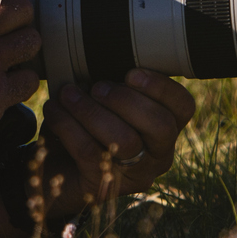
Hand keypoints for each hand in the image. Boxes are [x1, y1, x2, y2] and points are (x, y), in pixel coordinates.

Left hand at [36, 68, 195, 209]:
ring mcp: (135, 174)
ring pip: (125, 141)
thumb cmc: (84, 121)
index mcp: (166, 126)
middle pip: (161, 126)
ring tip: (68, 94)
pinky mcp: (106, 187)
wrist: (53, 163)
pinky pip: (90, 153)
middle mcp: (159, 154)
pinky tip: (54, 110)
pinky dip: (68, 125)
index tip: (131, 72)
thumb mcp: (102, 98)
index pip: (183, 107)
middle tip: (97, 87)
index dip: (162, 88)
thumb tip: (100, 49)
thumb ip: (112, 81)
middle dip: (126, 100)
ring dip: (91, 111)